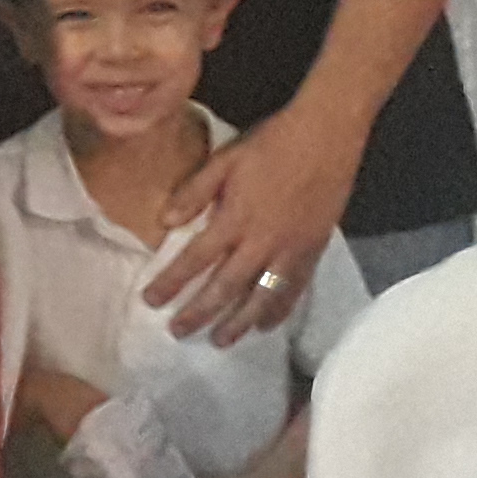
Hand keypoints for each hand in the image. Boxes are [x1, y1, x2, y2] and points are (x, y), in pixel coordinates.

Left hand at [143, 102, 364, 345]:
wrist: (327, 135)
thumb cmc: (271, 144)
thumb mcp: (225, 159)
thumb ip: (194, 192)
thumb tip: (165, 222)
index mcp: (235, 218)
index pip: (195, 259)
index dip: (170, 282)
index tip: (150, 300)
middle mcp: (262, 241)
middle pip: (225, 287)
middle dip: (199, 313)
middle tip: (178, 332)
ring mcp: (291, 250)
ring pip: (260, 297)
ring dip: (238, 322)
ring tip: (219, 341)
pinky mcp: (314, 251)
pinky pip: (294, 290)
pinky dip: (279, 311)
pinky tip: (265, 326)